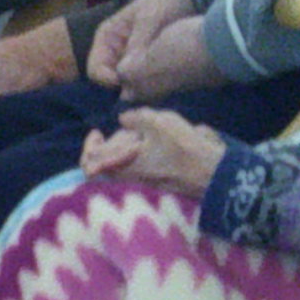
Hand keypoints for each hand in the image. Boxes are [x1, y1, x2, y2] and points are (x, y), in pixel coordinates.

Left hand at [79, 106, 227, 193]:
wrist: (212, 173)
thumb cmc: (183, 148)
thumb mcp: (159, 123)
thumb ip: (136, 117)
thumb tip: (123, 119)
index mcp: (121, 167)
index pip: (88, 163)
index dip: (89, 146)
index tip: (98, 132)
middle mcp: (127, 179)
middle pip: (107, 160)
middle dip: (116, 140)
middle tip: (134, 131)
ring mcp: (141, 182)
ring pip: (124, 161)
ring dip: (131, 145)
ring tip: (150, 133)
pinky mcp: (154, 181)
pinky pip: (139, 165)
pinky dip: (143, 151)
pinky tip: (159, 140)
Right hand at [90, 0, 210, 95]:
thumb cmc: (165, 1)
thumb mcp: (150, 18)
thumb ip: (138, 43)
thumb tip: (126, 71)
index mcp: (106, 38)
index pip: (95, 70)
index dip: (109, 80)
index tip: (131, 82)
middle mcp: (113, 51)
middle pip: (108, 81)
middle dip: (124, 85)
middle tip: (146, 85)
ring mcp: (129, 58)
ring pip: (125, 83)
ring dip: (137, 86)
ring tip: (156, 82)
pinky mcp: (145, 63)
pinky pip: (141, 80)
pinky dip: (149, 83)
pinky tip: (163, 79)